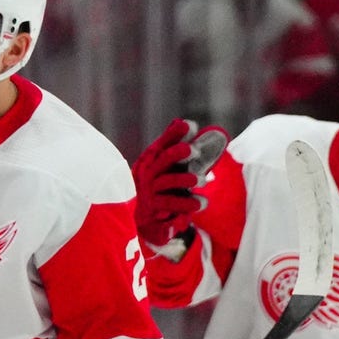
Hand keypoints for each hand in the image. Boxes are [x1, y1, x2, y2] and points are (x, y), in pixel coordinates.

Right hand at [132, 118, 227, 248]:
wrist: (136, 216)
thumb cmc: (153, 185)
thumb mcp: (160, 164)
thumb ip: (170, 145)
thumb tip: (181, 121)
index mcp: (150, 160)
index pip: (161, 144)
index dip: (174, 134)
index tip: (189, 125)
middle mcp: (147, 173)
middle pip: (162, 159)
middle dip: (178, 152)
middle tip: (196, 150)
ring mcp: (149, 190)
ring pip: (167, 181)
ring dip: (186, 179)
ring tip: (202, 180)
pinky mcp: (153, 208)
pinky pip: (171, 204)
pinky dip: (187, 204)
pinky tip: (201, 203)